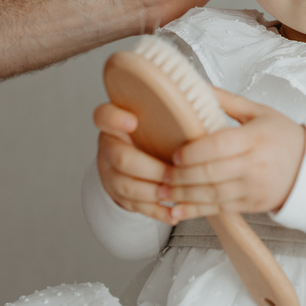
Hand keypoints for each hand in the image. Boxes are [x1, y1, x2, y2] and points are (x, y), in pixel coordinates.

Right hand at [94, 102, 175, 223]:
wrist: (133, 157)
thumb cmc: (152, 133)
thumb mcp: (155, 116)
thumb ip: (168, 108)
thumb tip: (201, 93)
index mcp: (116, 123)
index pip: (104, 116)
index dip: (116, 119)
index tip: (134, 121)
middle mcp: (109, 146)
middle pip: (120, 158)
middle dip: (149, 169)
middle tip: (172, 173)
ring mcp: (110, 172)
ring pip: (126, 185)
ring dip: (153, 192)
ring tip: (175, 193)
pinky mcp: (118, 194)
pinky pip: (134, 206)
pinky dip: (156, 211)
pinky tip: (173, 212)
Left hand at [160, 89, 305, 222]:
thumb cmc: (283, 137)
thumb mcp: (259, 112)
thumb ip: (226, 100)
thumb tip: (197, 85)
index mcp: (256, 138)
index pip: (220, 145)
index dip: (195, 152)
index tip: (175, 154)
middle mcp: (255, 165)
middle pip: (212, 172)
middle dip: (182, 176)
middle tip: (159, 174)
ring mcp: (253, 188)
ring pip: (212, 194)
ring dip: (183, 195)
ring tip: (160, 192)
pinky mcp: (251, 205)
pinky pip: (219, 210)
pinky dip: (195, 211)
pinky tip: (176, 211)